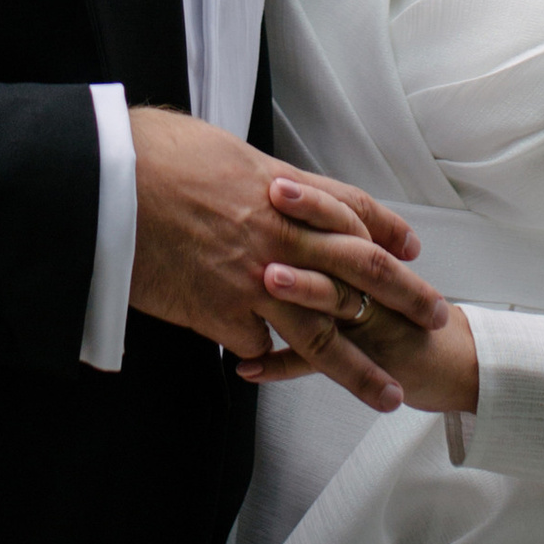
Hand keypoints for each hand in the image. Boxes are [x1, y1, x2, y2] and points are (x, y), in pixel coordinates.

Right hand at [126, 112, 444, 413]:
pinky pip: (260, 349)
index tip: (410, 249)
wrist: (108, 185)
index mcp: (284, 190)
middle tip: (435, 319)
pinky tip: (268, 369)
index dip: (386, 230)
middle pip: (362, 272)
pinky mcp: (221, 316)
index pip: (354, 210)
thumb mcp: (220, 148)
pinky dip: (268, 360)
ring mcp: (256, 282)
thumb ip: (255, 176)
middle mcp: (283, 237)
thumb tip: (266, 184)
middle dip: (404, 298)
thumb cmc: (154, 154)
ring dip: (361, 370)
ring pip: (324, 335)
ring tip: (390, 395)